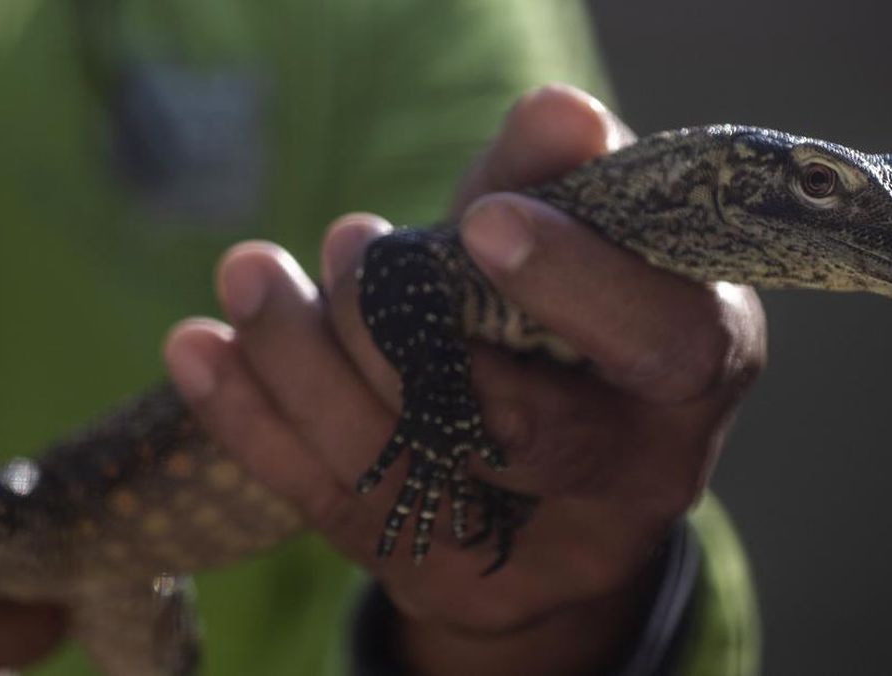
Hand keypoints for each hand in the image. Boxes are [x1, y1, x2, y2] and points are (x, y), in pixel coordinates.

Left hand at [165, 85, 765, 674]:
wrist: (557, 483)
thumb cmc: (574, 326)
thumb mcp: (583, 244)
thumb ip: (563, 180)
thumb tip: (561, 114)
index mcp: (693, 372)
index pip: (661, 341)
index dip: (576, 285)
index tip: (480, 223)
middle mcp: (633, 474)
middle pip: (528, 433)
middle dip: (417, 336)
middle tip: (354, 249)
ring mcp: (536, 547)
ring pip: (416, 473)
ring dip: (311, 365)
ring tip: (252, 275)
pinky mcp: (443, 576)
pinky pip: (338, 507)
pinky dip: (258, 424)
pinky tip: (199, 350)